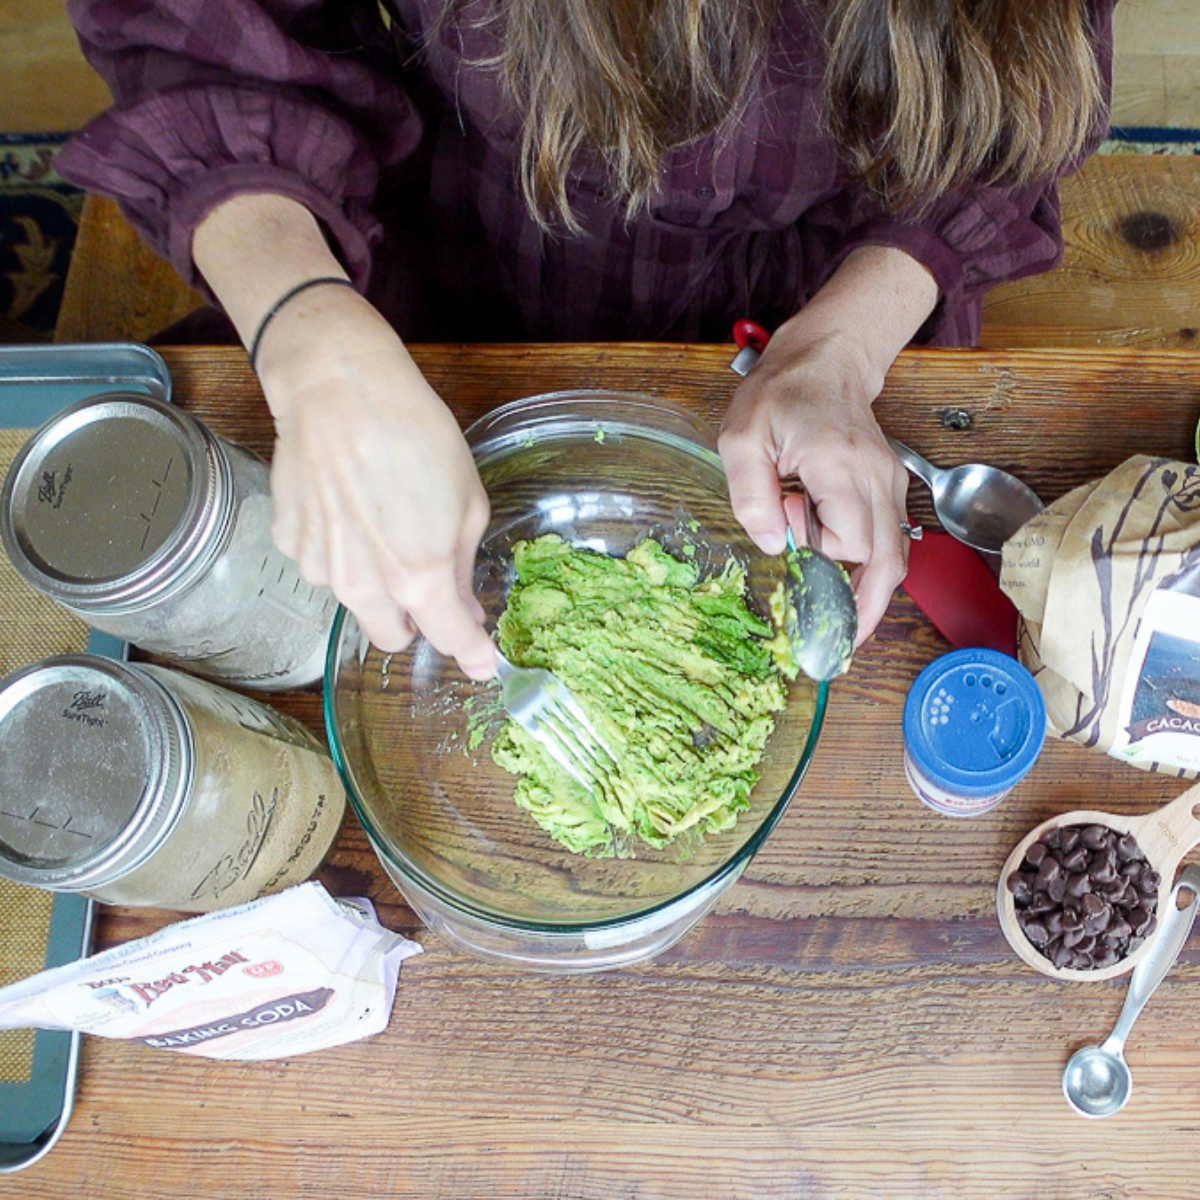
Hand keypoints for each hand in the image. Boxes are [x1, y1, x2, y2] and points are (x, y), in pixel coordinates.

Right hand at [257, 286, 497, 678]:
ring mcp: (321, 566)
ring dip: (373, 583)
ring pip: (356, 603)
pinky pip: (323, 568)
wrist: (339, 389)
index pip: (450, 639)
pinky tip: (347, 506)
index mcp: (419, 575)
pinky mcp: (289, 544)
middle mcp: (365, 583)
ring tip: (380, 521)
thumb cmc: (414, 433)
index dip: (473, 655)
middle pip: (393, 638)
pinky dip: (339, 552)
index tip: (484, 665)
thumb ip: (462, 564)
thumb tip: (465, 608)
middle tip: (426, 580)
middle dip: (414, 621)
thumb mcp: (467, 499)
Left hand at [718, 322, 910, 644]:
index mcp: (838, 465)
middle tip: (841, 648)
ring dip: (867, 592)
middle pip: (888, 563)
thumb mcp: (741, 437)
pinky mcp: (890, 488)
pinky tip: (843, 581)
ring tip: (841, 625)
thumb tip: (773, 544)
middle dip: (864, 609)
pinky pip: (889, 541)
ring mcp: (890, 484)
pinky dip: (869, 569)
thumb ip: (751, 495)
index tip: (789, 527)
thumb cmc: (780, 394)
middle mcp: (875, 479)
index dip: (819, 553)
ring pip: (896, 558)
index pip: (849, 541)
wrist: (827, 359)